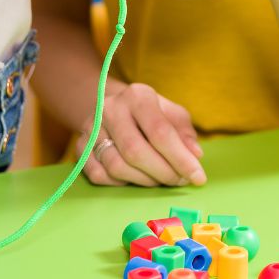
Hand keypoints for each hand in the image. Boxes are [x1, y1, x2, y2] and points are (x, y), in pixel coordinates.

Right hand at [77, 81, 206, 187]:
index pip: (160, 132)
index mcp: (137, 95)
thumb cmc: (148, 112)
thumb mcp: (171, 113)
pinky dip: (122, 183)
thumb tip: (195, 155)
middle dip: (163, 173)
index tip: (198, 177)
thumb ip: (184, 132)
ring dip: (145, 181)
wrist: (110, 105)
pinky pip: (100, 176)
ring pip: (117, 167)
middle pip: (136, 151)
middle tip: (180, 182)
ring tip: (161, 179)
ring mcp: (91, 128)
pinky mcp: (80, 147)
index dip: (181, 158)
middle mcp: (110, 109)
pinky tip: (136, 177)